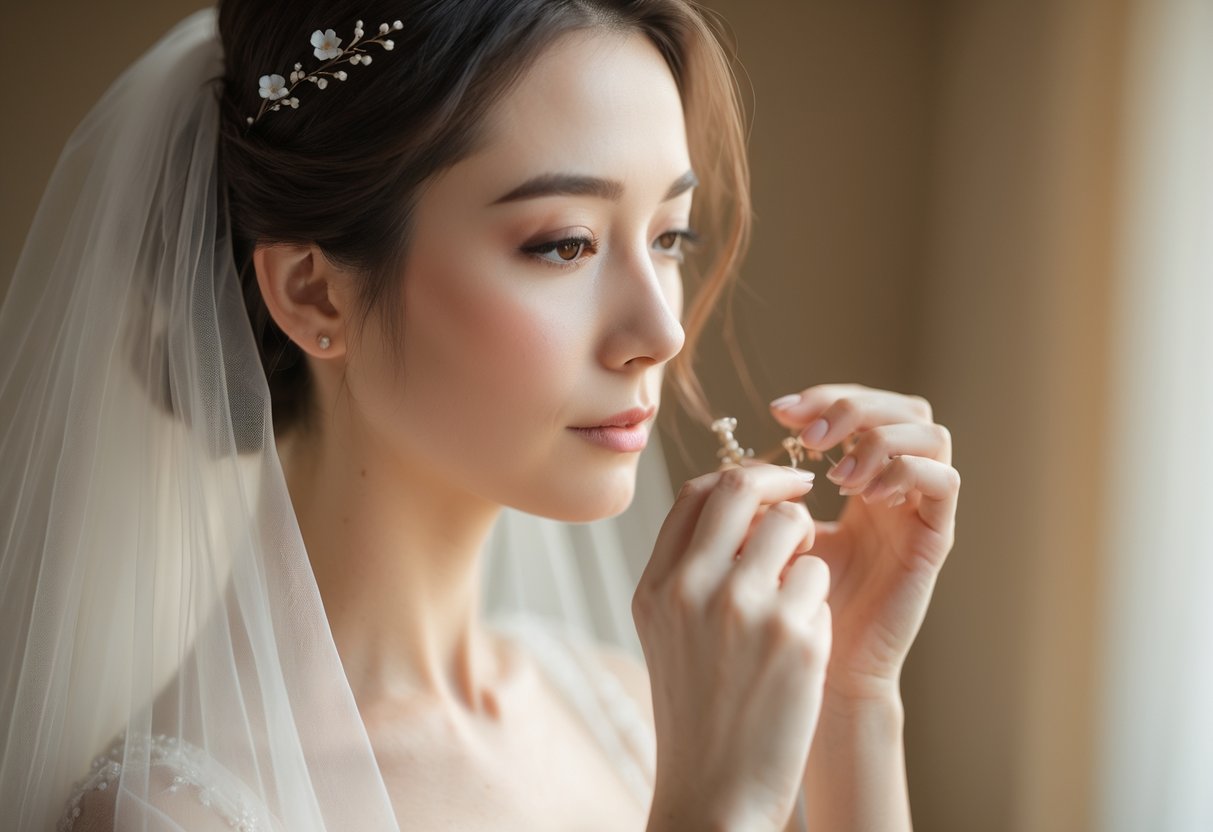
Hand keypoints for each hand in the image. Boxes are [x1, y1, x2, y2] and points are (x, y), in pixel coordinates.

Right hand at [635, 464, 831, 831]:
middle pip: (743, 487)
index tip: (767, 485)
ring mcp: (745, 608)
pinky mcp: (795, 636)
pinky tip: (800, 646)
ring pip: (795, 528)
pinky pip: (821, 581)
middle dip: (782, 481)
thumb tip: (738, 505)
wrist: (714, 790)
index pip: (696, 492)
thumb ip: (688, 568)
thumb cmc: (697, 710)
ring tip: (796, 597)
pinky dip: (819, 604)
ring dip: (806, 551)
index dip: (739, 477)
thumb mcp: (666, 630)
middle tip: (805, 490)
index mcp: (657, 585)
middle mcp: (693, 586)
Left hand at [769, 384, 959, 702]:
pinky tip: (864, 497)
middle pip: (901, 406)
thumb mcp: (765, 538)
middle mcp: (894, 487)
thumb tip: (740, 459)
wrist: (816, 674)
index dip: (822, 397)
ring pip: (930, 431)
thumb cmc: (785, 609)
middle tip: (812, 434)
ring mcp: (918, 510)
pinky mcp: (935, 538)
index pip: (859, 406)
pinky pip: (944, 480)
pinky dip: (905, 471)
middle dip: (853, 405)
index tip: (778, 411)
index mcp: (857, 479)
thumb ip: (761, 497)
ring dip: (879, 438)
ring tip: (838, 476)